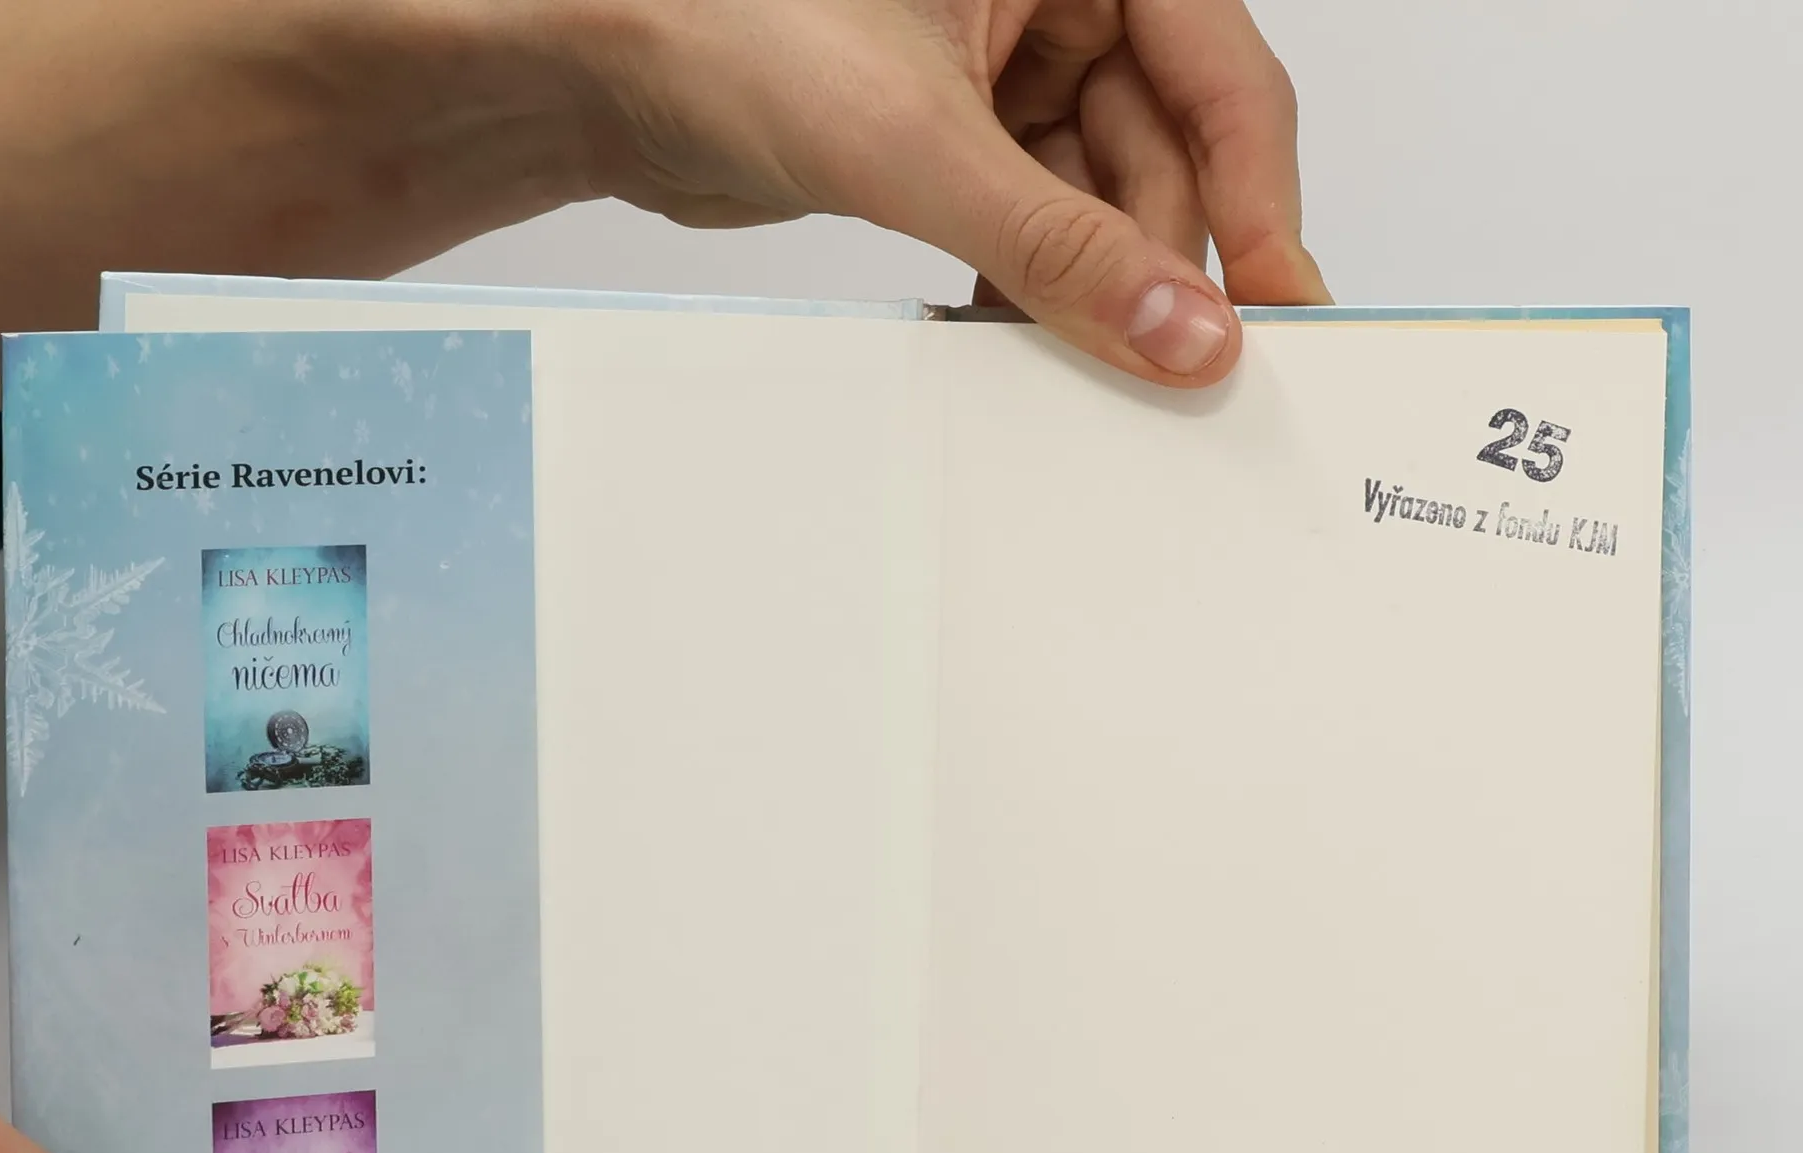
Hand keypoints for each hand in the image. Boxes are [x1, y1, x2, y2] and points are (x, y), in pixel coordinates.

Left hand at [0, 0, 1321, 403]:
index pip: (1225, 78)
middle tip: (1179, 387)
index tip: (1284, 319)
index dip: (1260, 209)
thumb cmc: (729, 22)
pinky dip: (1024, 291)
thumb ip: (1061, 248)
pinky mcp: (954, 134)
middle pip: (1165, 156)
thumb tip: (1184, 337)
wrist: (598, 66)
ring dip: (1084, 296)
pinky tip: (1009, 348)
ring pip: (1097, 203)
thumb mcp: (920, 146)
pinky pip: (1031, 227)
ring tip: (1076, 380)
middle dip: (1161, 272)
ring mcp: (1008, 66)